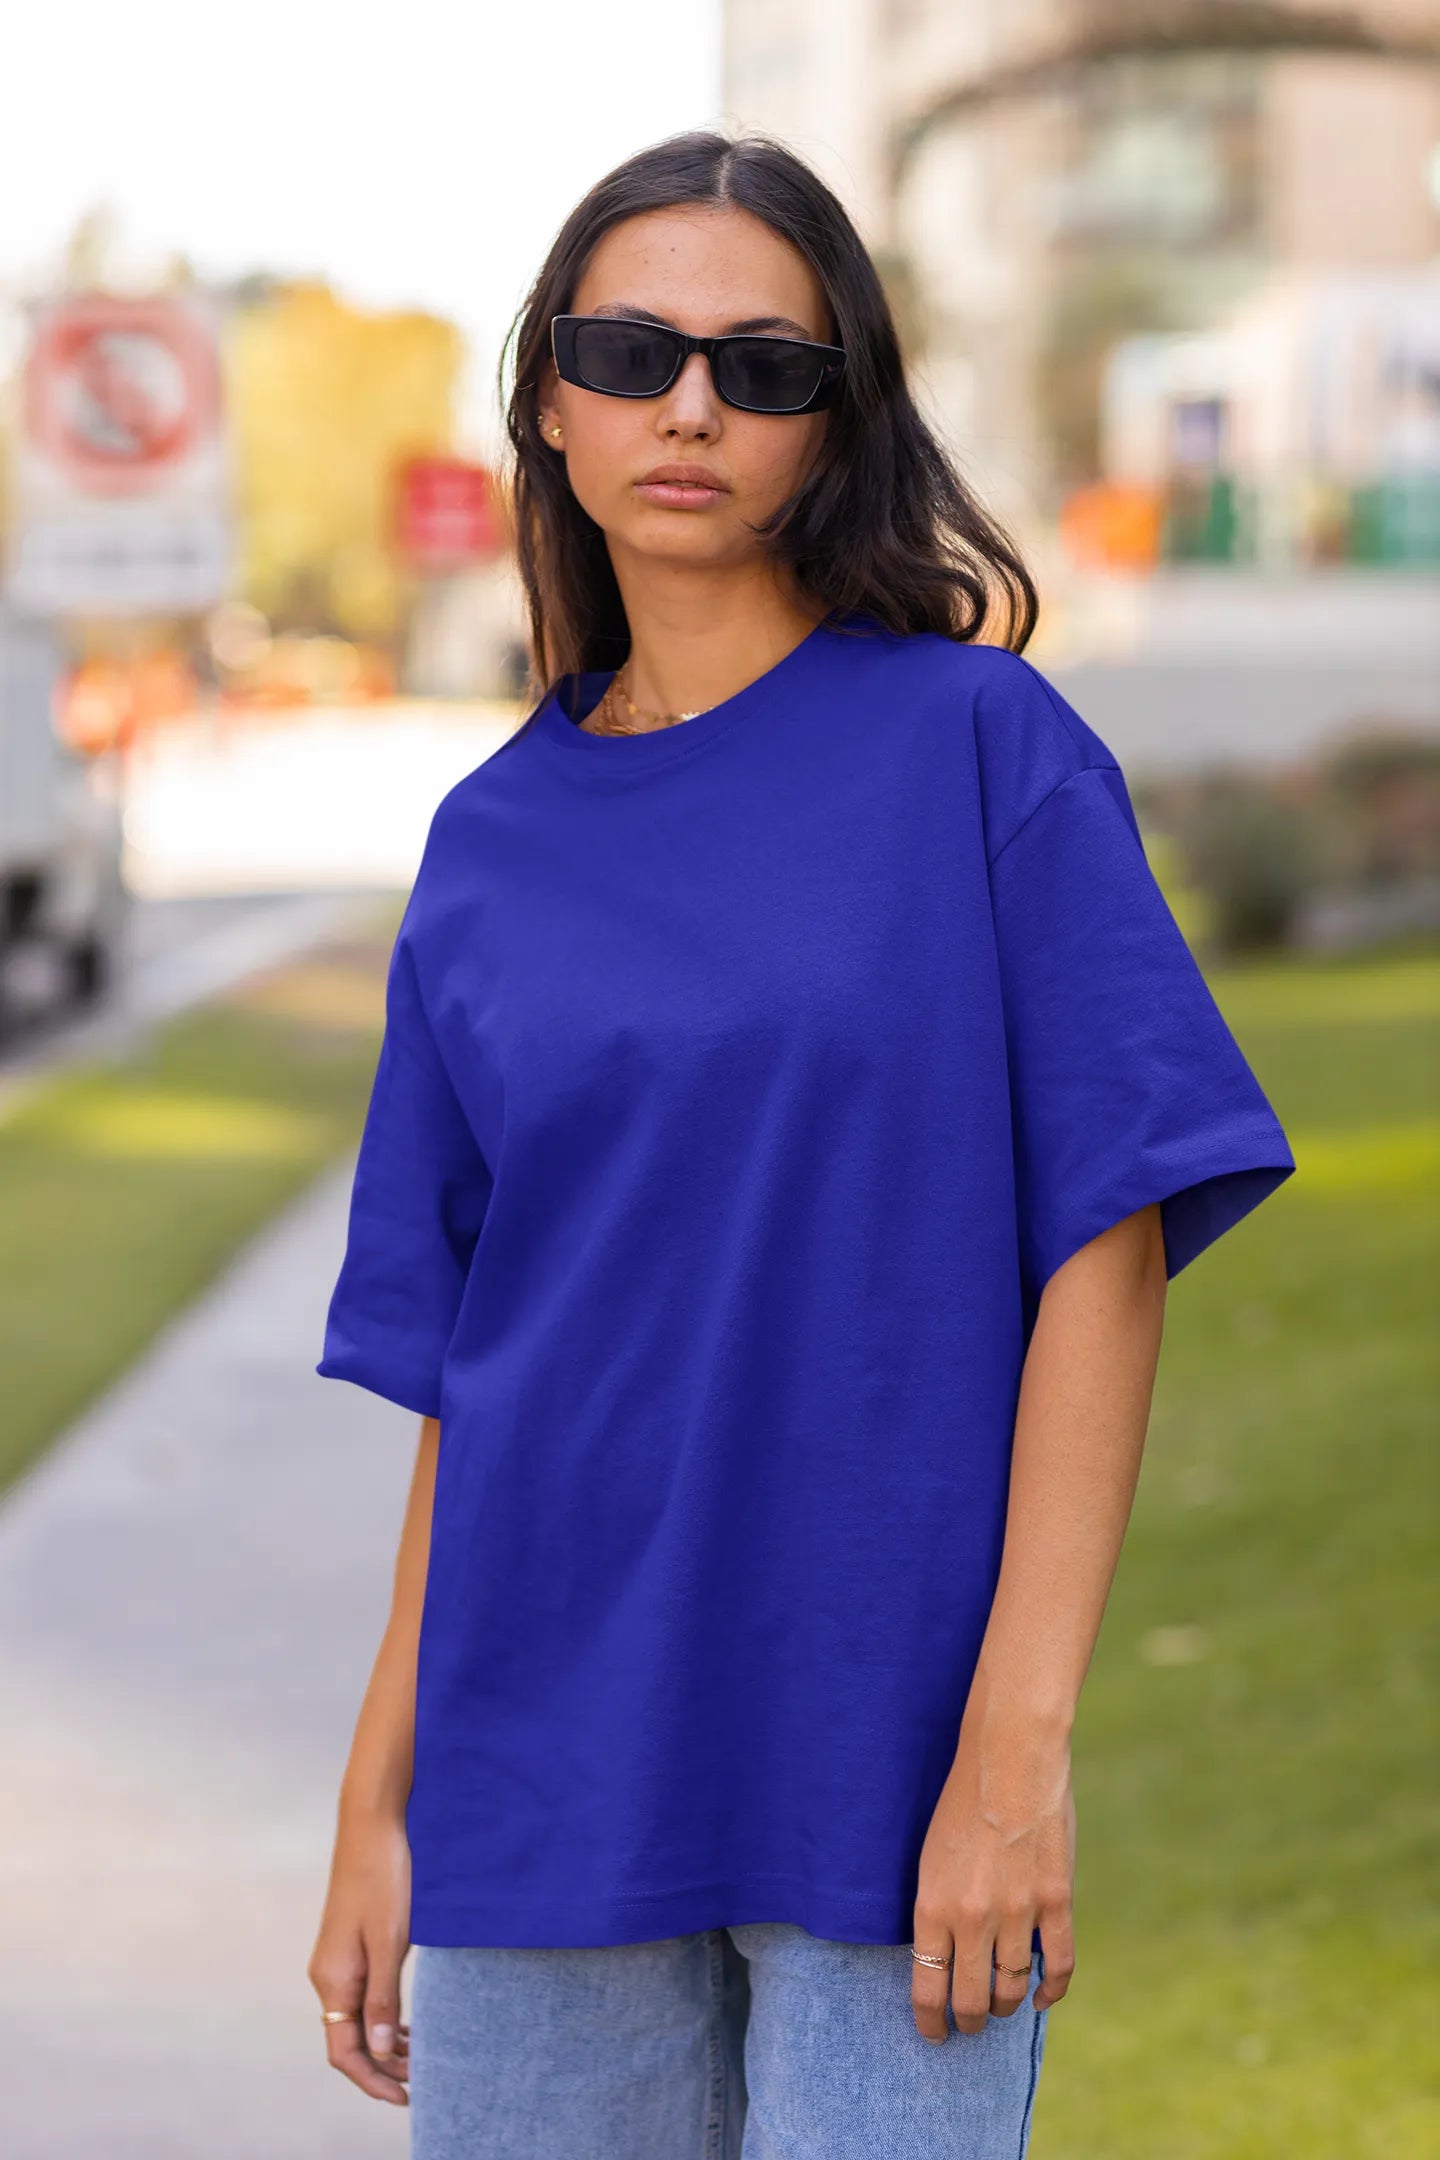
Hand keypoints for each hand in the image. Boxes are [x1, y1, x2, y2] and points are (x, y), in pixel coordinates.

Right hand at [308, 1806, 413, 2105]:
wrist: (371, 1826)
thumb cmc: (384, 1878)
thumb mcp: (390, 1941)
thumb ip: (384, 1997)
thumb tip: (381, 2051)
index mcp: (334, 1981)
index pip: (344, 2053)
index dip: (373, 2081)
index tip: (405, 2097)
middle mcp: (327, 1976)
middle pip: (348, 2041)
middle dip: (382, 2067)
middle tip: (421, 2082)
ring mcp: (336, 1961)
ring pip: (356, 2019)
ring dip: (384, 2043)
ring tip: (419, 2058)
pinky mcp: (348, 1945)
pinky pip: (360, 1996)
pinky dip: (382, 2016)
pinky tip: (406, 2022)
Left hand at [910, 1709, 1075, 2041]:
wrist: (1008, 1759)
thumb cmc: (961, 1801)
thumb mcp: (930, 1857)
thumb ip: (936, 1910)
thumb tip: (941, 1957)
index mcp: (933, 1906)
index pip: (927, 1988)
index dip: (930, 2021)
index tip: (933, 2033)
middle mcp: (973, 1918)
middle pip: (971, 2000)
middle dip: (968, 2021)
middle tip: (967, 2023)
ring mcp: (1018, 1912)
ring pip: (1011, 1989)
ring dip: (1004, 2005)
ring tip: (999, 2005)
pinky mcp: (1056, 1900)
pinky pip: (1058, 1965)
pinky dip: (1050, 1990)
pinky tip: (1039, 1997)